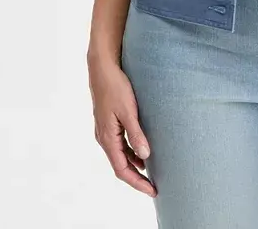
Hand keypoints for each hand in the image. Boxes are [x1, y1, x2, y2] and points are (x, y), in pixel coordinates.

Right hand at [88, 54, 156, 197]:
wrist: (102, 68)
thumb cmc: (115, 86)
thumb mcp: (128, 110)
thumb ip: (136, 134)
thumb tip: (145, 157)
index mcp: (108, 138)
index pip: (122, 170)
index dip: (137, 183)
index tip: (152, 190)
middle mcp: (104, 138)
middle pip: (121, 166)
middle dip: (137, 178)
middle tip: (155, 186)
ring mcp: (105, 130)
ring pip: (120, 155)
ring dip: (135, 165)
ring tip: (152, 172)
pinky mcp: (109, 123)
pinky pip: (120, 144)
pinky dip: (131, 152)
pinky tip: (143, 151)